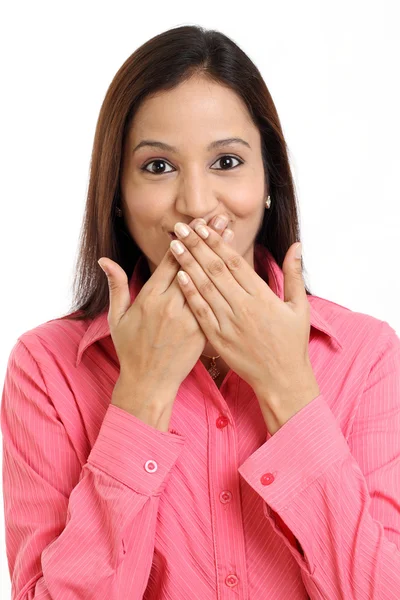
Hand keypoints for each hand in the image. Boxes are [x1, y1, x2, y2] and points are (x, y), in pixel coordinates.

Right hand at [97, 217, 233, 425]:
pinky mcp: (202, 332)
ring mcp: (188, 319)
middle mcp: (170, 306)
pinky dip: (224, 284)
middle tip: (222, 217)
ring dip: (220, 256)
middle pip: (192, 265)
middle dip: (207, 239)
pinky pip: (214, 303)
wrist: (149, 384)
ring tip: (230, 235)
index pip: (170, 261)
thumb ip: (117, 287)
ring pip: (207, 281)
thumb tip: (105, 260)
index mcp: (149, 298)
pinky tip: (234, 269)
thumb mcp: (118, 318)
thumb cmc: (131, 350)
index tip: (196, 221)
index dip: (185, 239)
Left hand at [169, 221, 319, 431]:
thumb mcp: (300, 307)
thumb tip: (297, 245)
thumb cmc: (292, 343)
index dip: (217, 242)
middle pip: (215, 270)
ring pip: (204, 287)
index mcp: (261, 296)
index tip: (204, 226)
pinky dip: (190, 294)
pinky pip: (200, 312)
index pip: (234, 262)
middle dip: (196, 246)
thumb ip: (294, 274)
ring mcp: (228, 323)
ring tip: (175, 246)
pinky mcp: (218, 338)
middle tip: (181, 228)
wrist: (282, 379)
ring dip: (187, 265)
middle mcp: (243, 307)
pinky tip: (179, 277)